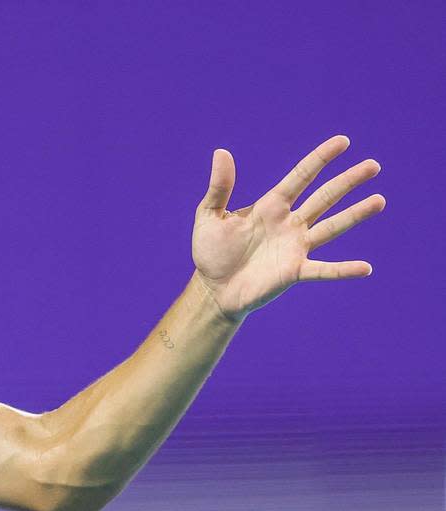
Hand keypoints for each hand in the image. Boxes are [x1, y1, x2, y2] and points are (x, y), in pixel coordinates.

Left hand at [191, 135, 385, 322]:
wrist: (212, 289)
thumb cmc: (210, 252)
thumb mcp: (209, 215)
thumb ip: (219, 187)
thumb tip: (221, 151)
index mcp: (270, 206)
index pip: (301, 177)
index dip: (320, 159)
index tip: (343, 142)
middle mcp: (289, 223)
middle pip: (324, 197)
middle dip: (348, 182)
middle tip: (373, 165)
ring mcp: (295, 247)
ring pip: (332, 226)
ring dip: (356, 214)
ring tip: (380, 200)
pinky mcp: (294, 272)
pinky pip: (324, 270)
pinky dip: (344, 270)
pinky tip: (366, 268)